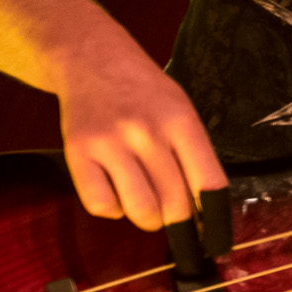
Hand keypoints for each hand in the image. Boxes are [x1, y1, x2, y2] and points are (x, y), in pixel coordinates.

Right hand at [54, 37, 226, 229]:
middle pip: (174, 203)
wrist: (92, 58)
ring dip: (148, 220)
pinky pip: (101, 205)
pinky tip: (116, 192)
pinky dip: (113, 210)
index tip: (212, 233)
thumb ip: (193, 152)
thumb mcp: (181, 108)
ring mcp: (109, 142)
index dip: (213, 216)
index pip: (208, 182)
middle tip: (175, 216)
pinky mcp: (77, 152)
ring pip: (140, 210)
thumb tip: (205, 208)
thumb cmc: (144, 90)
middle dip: (179, 220)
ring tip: (148, 208)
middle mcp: (146, 131)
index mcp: (180, 120)